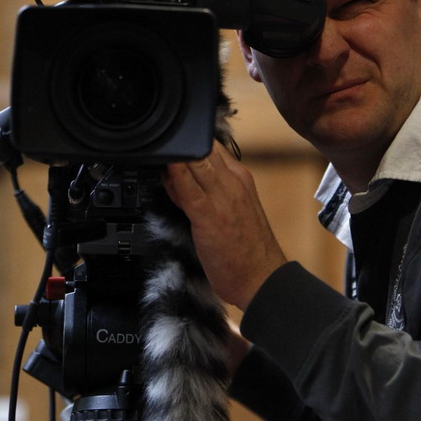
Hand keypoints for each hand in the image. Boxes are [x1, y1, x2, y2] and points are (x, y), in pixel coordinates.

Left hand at [163, 142, 287, 309]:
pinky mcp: (209, 217)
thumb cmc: (246, 247)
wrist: (262, 278)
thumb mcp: (232, 207)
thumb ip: (210, 188)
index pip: (212, 145)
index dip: (190, 143)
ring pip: (196, 162)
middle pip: (203, 148)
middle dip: (181, 144)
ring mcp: (222, 197)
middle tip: (161, 148)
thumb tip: (179, 175)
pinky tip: (167, 167)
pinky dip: (177, 176)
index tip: (174, 146)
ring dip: (177, 155)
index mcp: (240, 176)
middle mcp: (233, 181)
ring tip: (159, 154)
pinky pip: (190, 190)